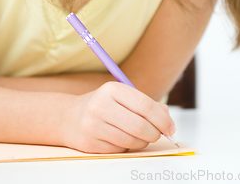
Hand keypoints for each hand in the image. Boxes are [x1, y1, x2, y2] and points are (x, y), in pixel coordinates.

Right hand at [61, 82, 175, 153]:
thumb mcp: (122, 97)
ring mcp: (94, 125)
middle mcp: (101, 105)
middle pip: (140, 125)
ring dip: (142, 142)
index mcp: (112, 89)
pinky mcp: (90, 143)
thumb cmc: (103, 106)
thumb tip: (168, 119)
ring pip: (131, 140)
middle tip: (157, 135)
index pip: (145, 105)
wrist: (69, 117)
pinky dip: (127, 147)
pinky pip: (119, 150)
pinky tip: (121, 138)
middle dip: (154, 133)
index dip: (162, 119)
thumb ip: (146, 105)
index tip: (171, 128)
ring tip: (139, 136)